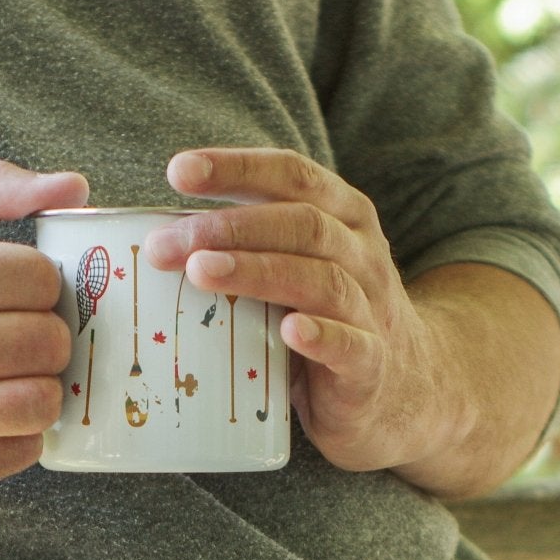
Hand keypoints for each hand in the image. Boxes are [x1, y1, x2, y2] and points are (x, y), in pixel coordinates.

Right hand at [0, 159, 88, 504]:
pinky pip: (16, 454)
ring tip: (16, 382)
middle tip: (23, 344)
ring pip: (38, 402)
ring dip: (42, 393)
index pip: (35, 277)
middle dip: (48, 341)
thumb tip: (76, 187)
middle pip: (43, 342)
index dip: (43, 288)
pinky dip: (20, 437)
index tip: (21, 298)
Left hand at [143, 147, 460, 479]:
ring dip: (258, 272)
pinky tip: (288, 331)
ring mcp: (371, 310)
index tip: (177, 171)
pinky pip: (350, 345)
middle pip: (299, 223)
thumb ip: (246, 253)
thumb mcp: (294, 273)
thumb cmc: (328, 323)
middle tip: (167, 245)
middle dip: (229, 227)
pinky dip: (319, 335)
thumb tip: (153, 246)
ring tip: (201, 273)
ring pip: (320, 279)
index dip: (236, 167)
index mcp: (341, 219)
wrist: (406, 392)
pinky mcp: (372, 367)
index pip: (291, 174)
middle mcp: (361, 254)